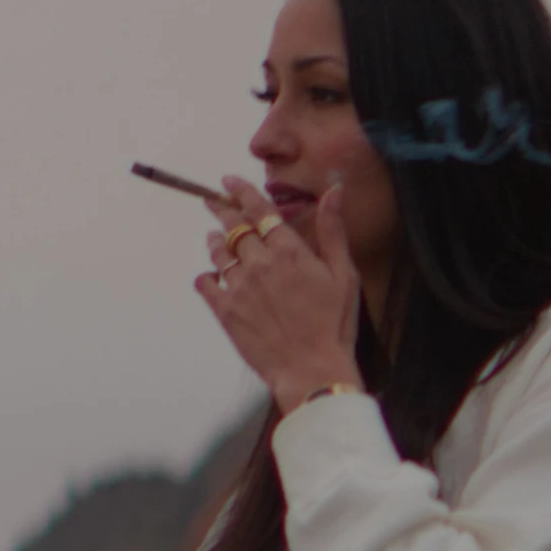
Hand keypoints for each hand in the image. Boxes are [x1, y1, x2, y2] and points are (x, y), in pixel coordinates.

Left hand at [196, 176, 364, 414]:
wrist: (312, 369)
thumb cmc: (334, 324)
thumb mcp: (344, 274)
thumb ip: (333, 230)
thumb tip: (333, 191)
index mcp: (289, 251)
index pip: (260, 210)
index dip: (243, 192)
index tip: (230, 181)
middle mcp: (260, 263)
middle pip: (234, 228)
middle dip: (223, 212)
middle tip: (213, 202)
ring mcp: (240, 287)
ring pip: (218, 253)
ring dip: (215, 242)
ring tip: (214, 238)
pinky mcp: (226, 311)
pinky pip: (206, 284)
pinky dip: (206, 276)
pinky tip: (210, 277)